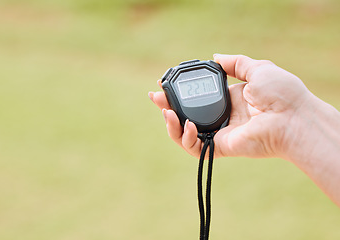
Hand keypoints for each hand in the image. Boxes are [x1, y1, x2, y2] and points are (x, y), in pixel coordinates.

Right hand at [149, 54, 312, 158]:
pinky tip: (187, 124)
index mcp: (228, 99)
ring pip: (185, 133)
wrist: (292, 117)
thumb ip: (235, 63)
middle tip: (155, 98)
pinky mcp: (220, 147)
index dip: (179, 91)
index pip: (196, 96)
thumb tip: (215, 57)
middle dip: (167, 107)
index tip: (164, 83)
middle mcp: (221, 116)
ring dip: (170, 124)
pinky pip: (195, 148)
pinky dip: (186, 137)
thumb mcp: (257, 68)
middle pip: (185, 115)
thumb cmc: (281, 93)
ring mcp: (220, 132)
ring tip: (165, 112)